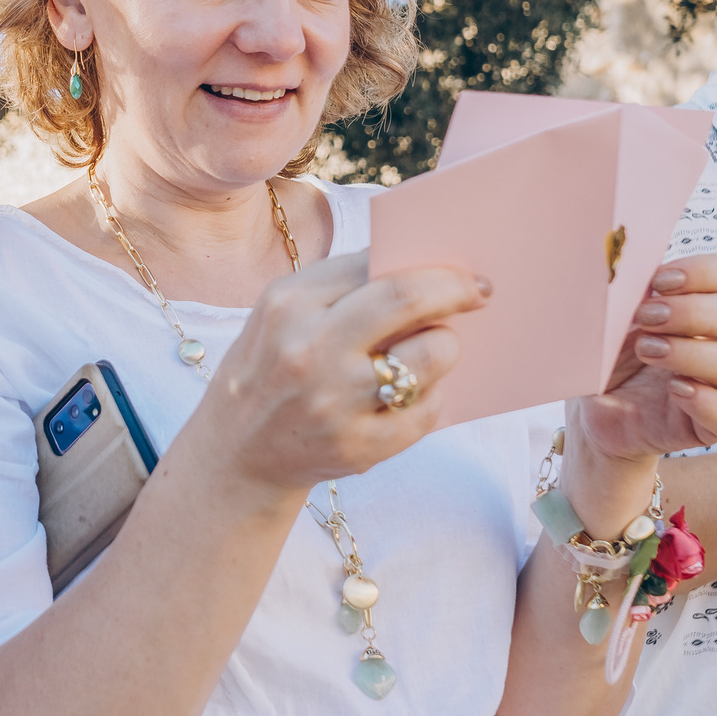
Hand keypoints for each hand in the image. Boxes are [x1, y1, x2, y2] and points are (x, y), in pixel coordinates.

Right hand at [199, 250, 492, 496]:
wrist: (235, 451)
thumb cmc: (271, 366)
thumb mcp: (282, 312)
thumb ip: (340, 284)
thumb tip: (419, 263)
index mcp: (289, 304)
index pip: (377, 268)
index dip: (431, 266)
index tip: (462, 269)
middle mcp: (310, 350)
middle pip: (407, 299)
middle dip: (456, 289)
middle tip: (481, 291)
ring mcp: (334, 403)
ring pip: (430, 357)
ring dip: (446, 346)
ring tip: (437, 347)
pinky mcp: (356, 447)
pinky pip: (426, 412)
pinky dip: (431, 397)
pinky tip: (415, 392)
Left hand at [569, 255, 716, 527]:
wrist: (593, 409)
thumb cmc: (607, 354)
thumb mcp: (610, 316)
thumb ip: (624, 287)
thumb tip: (621, 259)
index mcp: (703, 304)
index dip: (704, 271)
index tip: (659, 282)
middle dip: (692, 312)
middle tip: (646, 319)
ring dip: (692, 353)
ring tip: (647, 351)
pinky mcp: (713, 424)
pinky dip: (709, 401)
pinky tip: (675, 390)